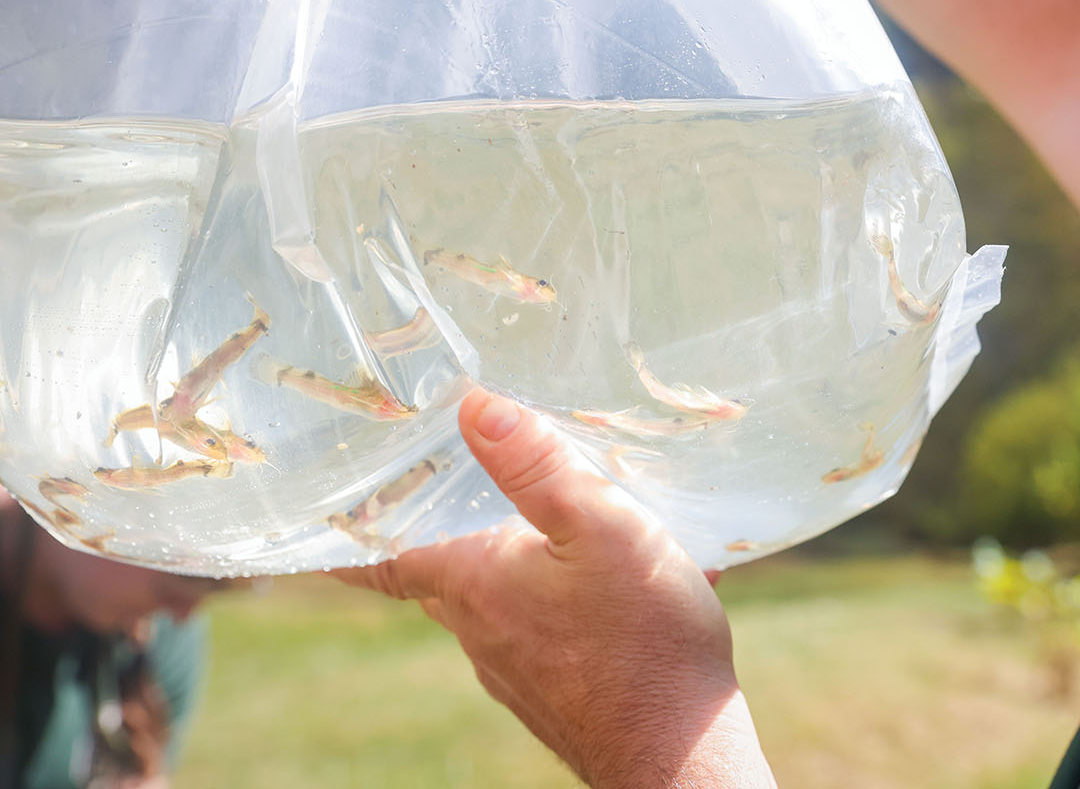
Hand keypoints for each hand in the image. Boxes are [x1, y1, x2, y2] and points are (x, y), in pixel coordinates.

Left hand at [337, 389, 775, 788]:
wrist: (678, 753)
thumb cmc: (641, 637)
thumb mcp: (600, 524)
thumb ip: (537, 465)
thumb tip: (475, 407)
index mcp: (472, 583)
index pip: (383, 556)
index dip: (349, 533)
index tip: (318, 517)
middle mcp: (479, 632)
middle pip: (440, 573)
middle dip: (445, 532)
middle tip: (458, 489)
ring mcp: (515, 671)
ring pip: (495, 602)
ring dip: (513, 566)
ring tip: (562, 530)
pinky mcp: (555, 694)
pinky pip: (541, 633)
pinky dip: (560, 603)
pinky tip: (616, 591)